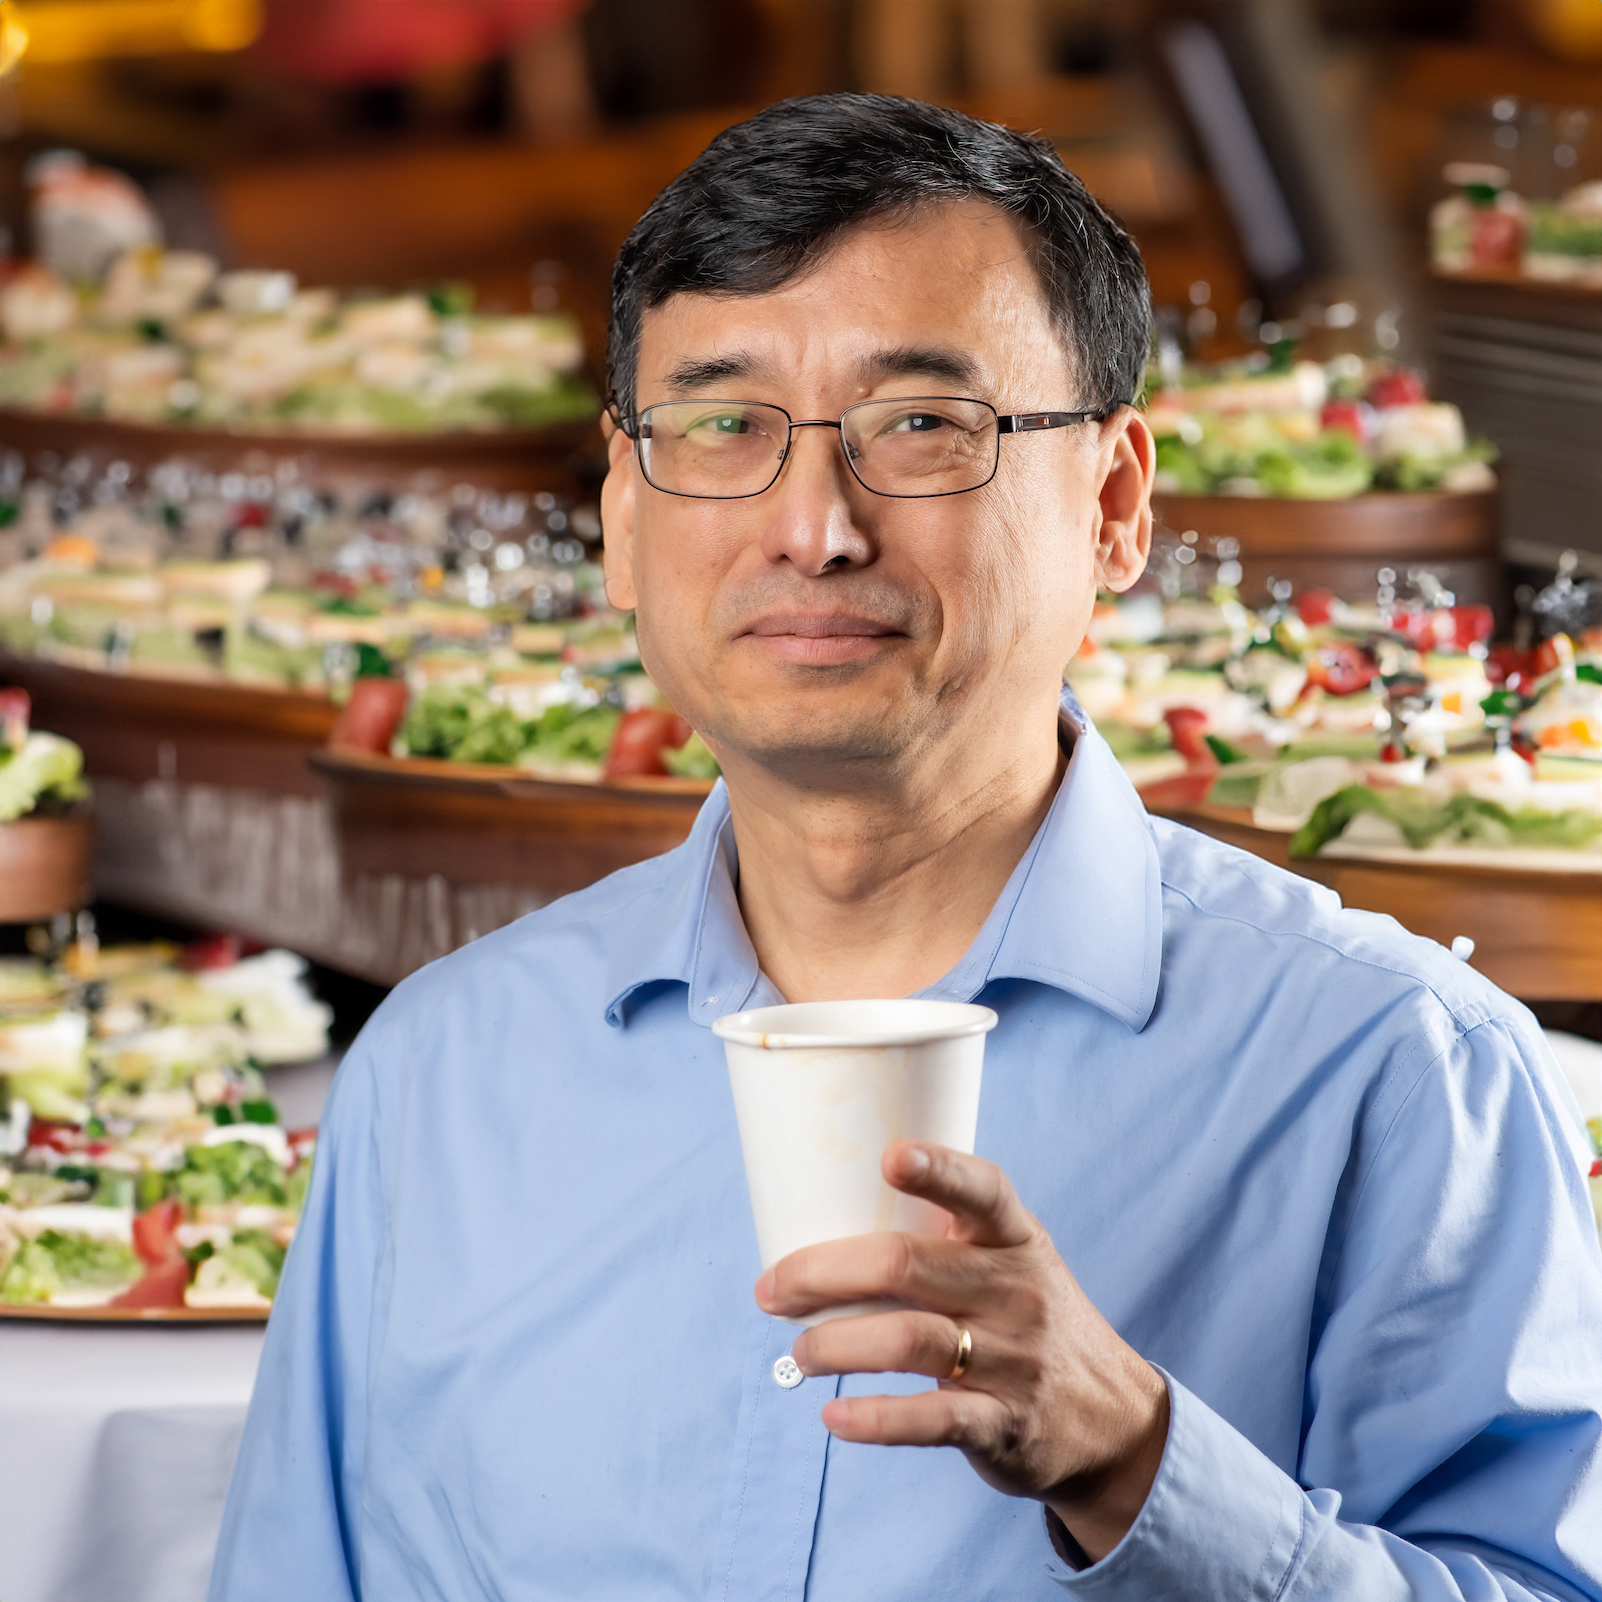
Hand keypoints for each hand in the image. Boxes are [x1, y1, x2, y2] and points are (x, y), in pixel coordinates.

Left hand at [754, 1140, 1169, 1563]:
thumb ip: (942, 1239)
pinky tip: (834, 1417)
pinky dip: (875, 1419)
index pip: (983, 1190)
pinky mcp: (1004, 1425)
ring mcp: (1013, 1361)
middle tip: (772, 1288)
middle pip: (908, 1266)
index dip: (938, 1169)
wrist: (1113, 1420)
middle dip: (824, 1272)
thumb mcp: (1013, 1263)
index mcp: (1015, 1239)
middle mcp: (1017, 1292)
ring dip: (836, 1343)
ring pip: (908, 1341)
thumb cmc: (1029, 1319)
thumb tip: (816, 1220)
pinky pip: (931, 1420)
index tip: (890, 1156)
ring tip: (798, 1350)